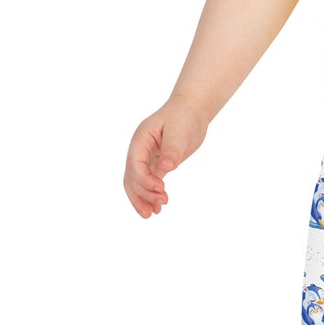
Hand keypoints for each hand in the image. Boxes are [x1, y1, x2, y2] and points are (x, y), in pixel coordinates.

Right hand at [123, 97, 209, 217]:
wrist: (191, 110)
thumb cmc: (184, 116)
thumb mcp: (179, 131)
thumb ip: (172, 150)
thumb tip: (165, 168)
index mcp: (140, 140)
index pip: (135, 165)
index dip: (145, 180)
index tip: (161, 189)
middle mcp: (139, 150)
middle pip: (132, 177)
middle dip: (141, 194)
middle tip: (158, 207)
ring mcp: (146, 158)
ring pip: (137, 183)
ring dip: (142, 199)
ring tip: (153, 214)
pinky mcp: (157, 164)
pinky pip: (149, 182)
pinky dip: (151, 195)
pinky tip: (157, 208)